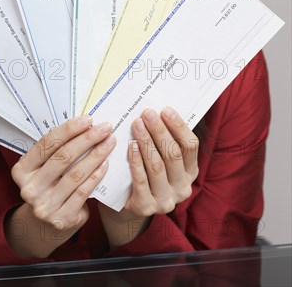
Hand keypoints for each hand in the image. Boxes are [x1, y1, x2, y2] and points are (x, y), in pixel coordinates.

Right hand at [6, 116, 115, 257]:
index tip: (87, 119)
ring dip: (96, 155)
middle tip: (105, 128)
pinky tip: (106, 163)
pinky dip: (96, 176)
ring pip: (75, 174)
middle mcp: (30, 189)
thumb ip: (56, 149)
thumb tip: (84, 125)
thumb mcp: (44, 166)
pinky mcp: (61, 218)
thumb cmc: (51, 183)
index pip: (46, 144)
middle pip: (63, 157)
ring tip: (109, 142)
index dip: (68, 129)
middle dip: (87, 139)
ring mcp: (44, 206)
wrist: (49, 221)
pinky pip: (83, 192)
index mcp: (22, 170)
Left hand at [98, 107, 197, 247]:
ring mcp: (166, 200)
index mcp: (191, 172)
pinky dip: (136, 161)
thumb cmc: (145, 171)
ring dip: (146, 141)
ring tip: (137, 124)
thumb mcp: (160, 157)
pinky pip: (141, 180)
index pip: (190, 146)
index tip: (165, 110)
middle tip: (146, 113)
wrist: (126, 204)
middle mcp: (183, 188)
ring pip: (157, 165)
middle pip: (173, 153)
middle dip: (159, 130)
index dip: (178, 126)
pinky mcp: (146, 207)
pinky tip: (131, 145)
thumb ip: (164, 139)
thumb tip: (158, 110)